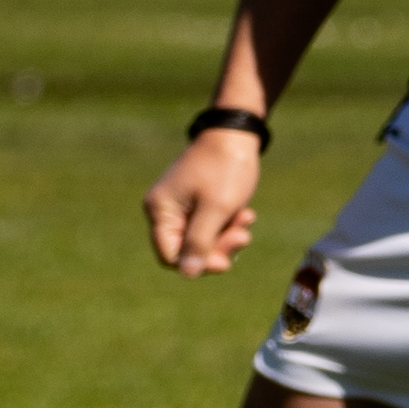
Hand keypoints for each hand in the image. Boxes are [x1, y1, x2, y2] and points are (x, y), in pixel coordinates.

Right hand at [145, 123, 270, 275]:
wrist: (236, 133)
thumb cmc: (225, 167)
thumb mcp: (216, 208)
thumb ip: (200, 242)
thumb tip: (187, 274)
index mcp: (161, 210)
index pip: (169, 256)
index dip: (197, 264)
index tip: (225, 261)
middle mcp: (165, 210)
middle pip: (186, 250)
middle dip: (218, 248)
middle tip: (244, 237)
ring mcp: (180, 206)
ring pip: (201, 241)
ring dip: (227, 236)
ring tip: (247, 220)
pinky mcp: (195, 203)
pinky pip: (209, 227)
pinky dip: (227, 225)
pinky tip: (245, 214)